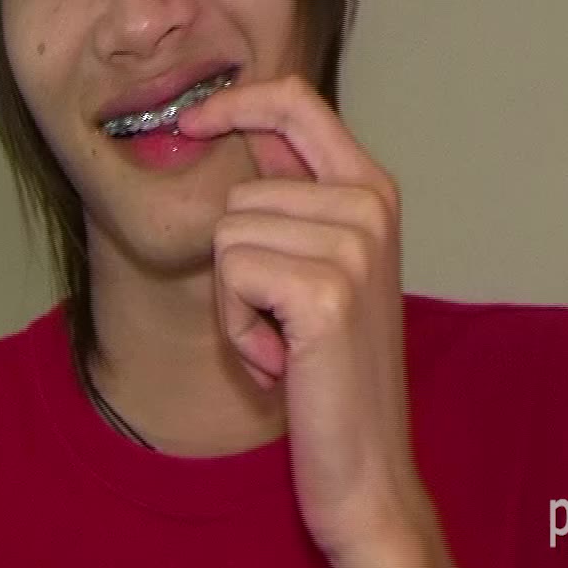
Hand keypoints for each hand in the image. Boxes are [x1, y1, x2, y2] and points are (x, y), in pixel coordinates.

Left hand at [177, 76, 458, 567]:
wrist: (369, 465)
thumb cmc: (334, 370)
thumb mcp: (326, 266)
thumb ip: (296, 197)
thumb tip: (241, 127)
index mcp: (374, 191)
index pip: (296, 101)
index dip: (235, 103)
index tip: (193, 121)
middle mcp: (371, 206)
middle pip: (242, 191)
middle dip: (238, 262)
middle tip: (281, 318)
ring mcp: (354, 245)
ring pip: (228, 233)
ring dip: (236, 301)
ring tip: (284, 341)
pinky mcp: (325, 289)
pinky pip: (230, 273)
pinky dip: (236, 326)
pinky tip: (279, 360)